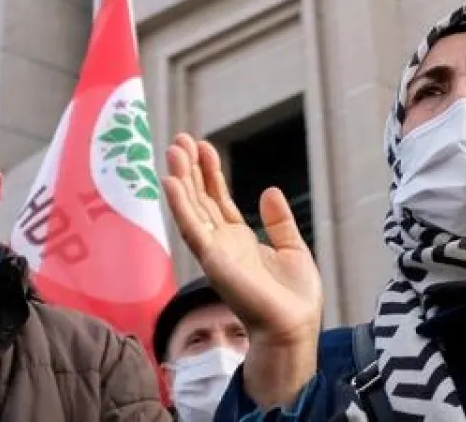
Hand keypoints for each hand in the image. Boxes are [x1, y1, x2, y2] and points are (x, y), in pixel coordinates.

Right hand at [164, 134, 322, 407]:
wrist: (295, 326)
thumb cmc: (294, 297)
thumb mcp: (292, 247)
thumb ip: (278, 220)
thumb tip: (268, 190)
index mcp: (239, 240)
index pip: (217, 200)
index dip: (209, 173)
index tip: (202, 145)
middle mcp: (221, 244)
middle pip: (200, 200)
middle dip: (189, 170)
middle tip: (179, 139)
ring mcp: (215, 252)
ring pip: (192, 209)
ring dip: (181, 180)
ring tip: (173, 150)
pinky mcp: (214, 262)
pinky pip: (193, 229)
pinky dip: (180, 206)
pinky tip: (171, 182)